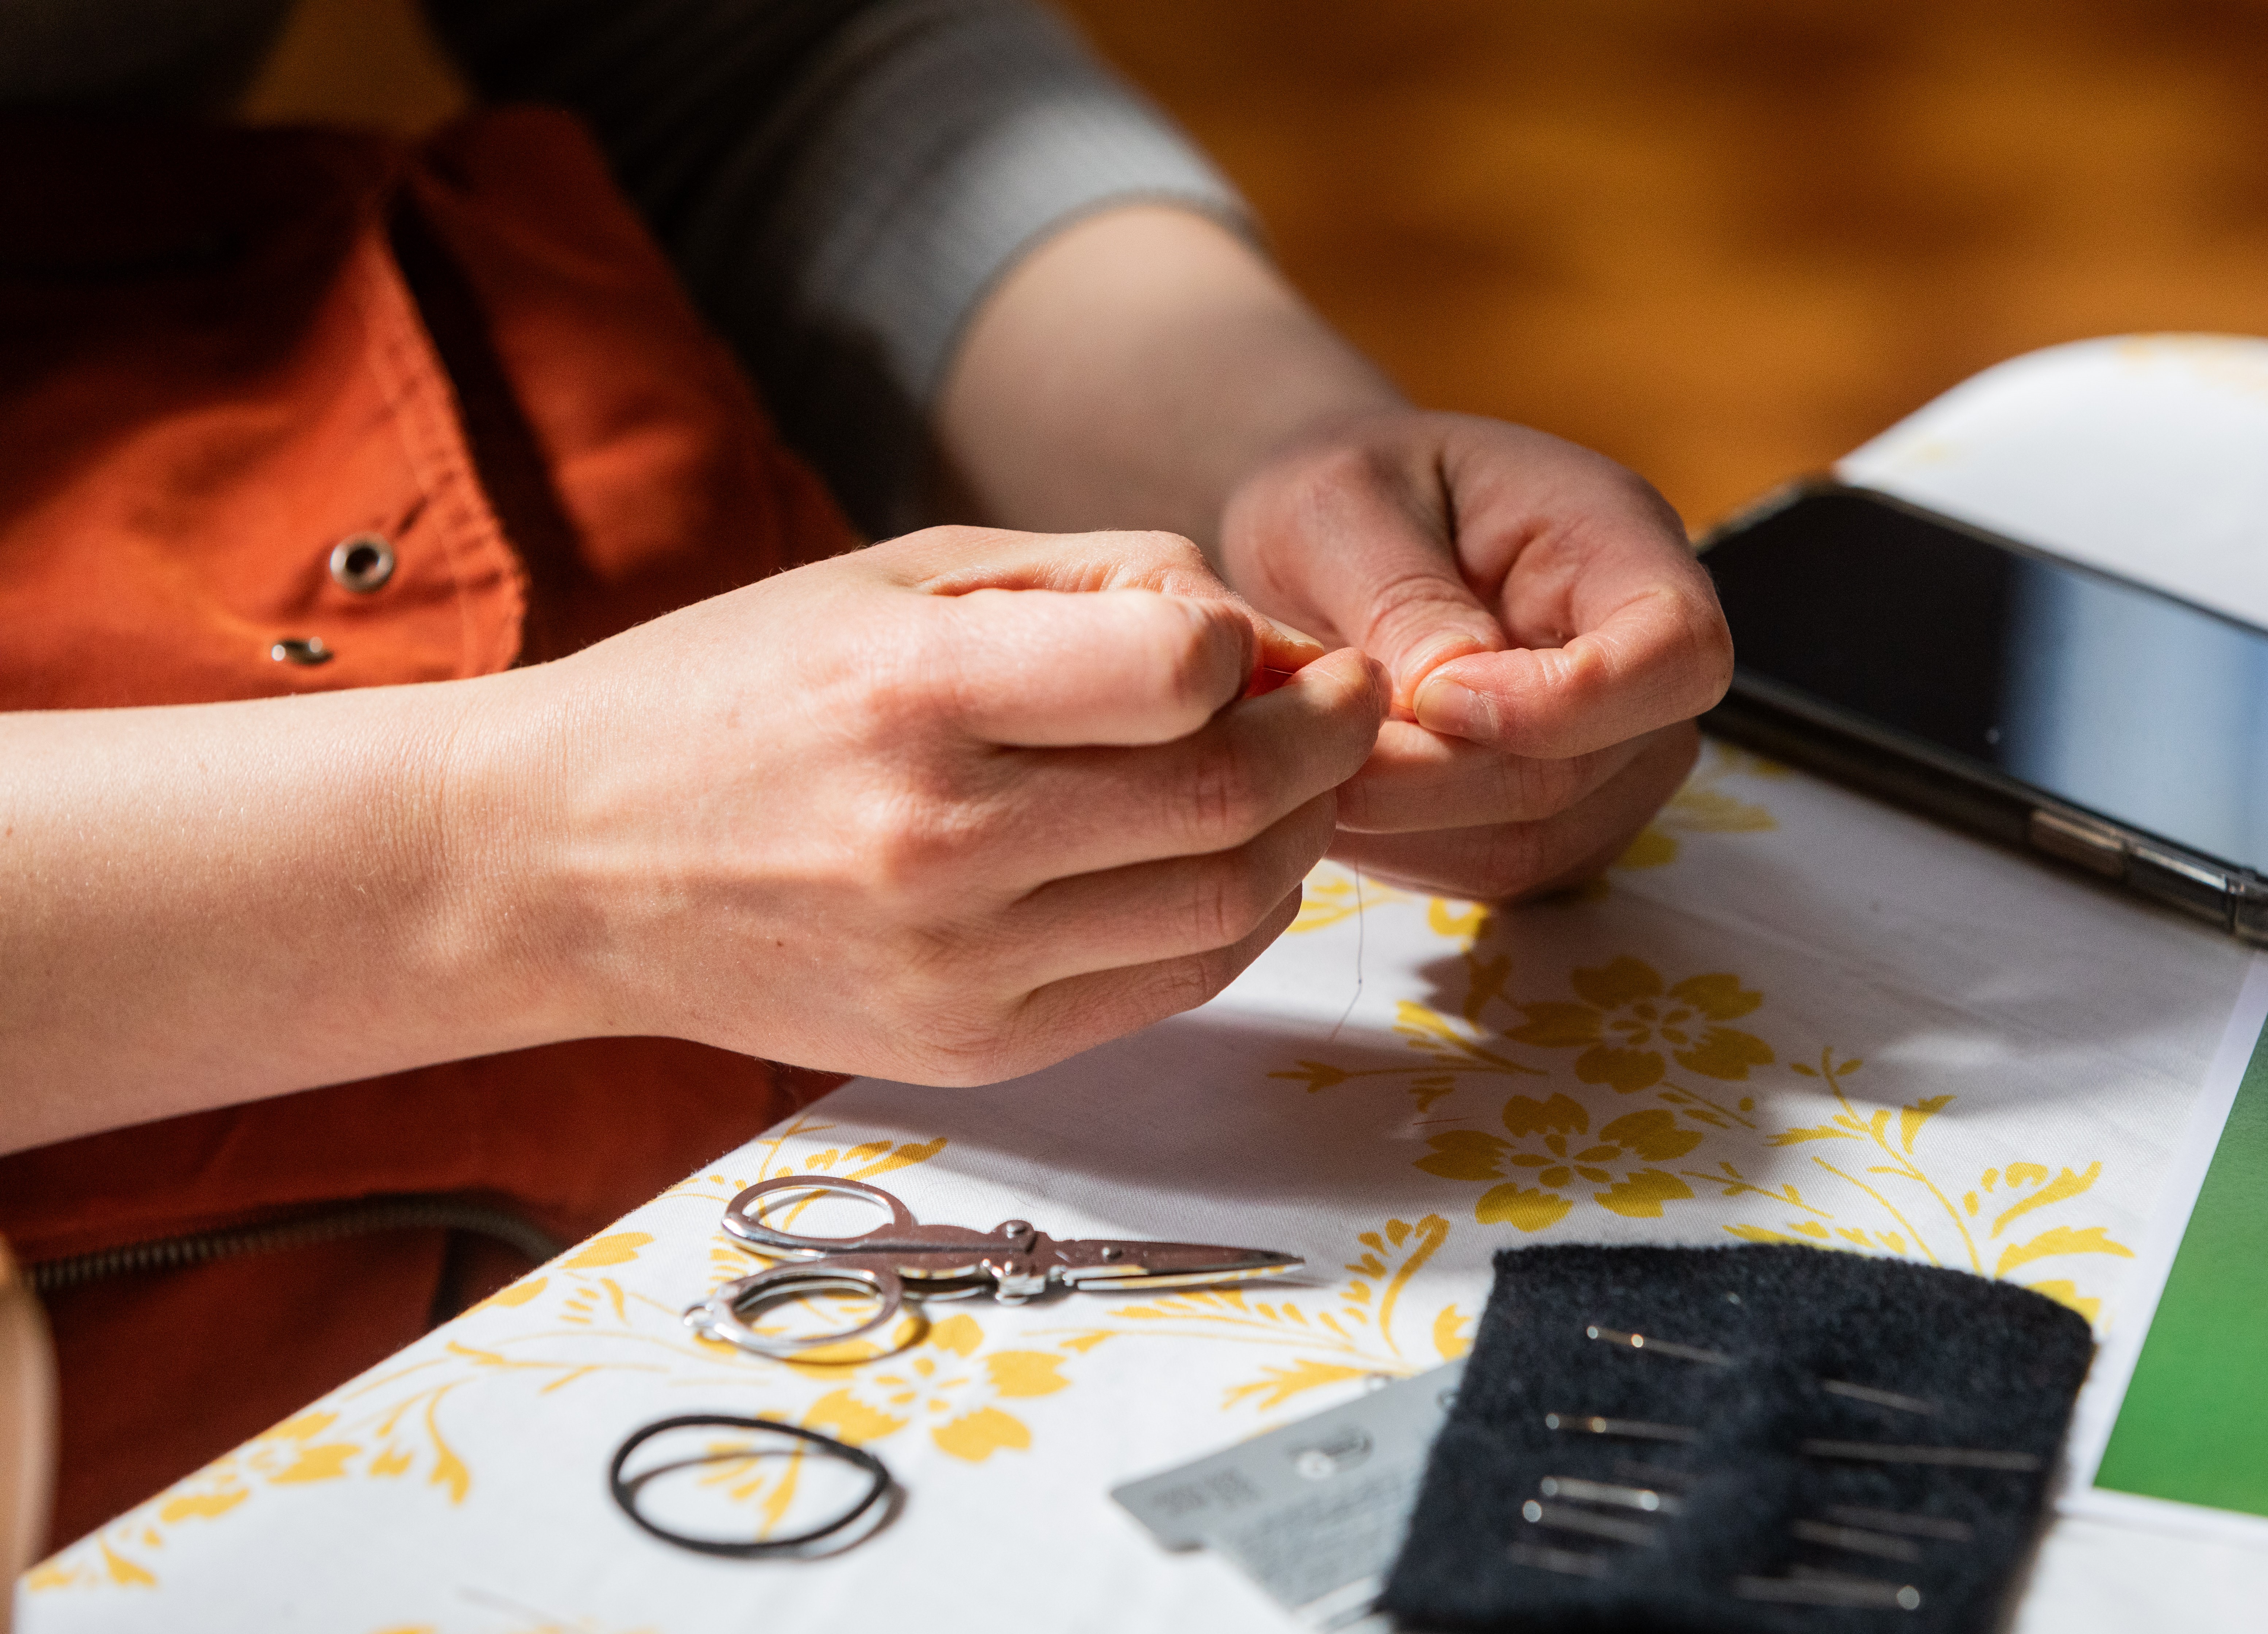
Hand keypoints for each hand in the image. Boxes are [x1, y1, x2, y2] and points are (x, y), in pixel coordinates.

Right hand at [483, 526, 1386, 1084]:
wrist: (565, 860)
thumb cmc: (732, 694)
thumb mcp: (894, 576)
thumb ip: (1092, 582)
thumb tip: (1257, 638)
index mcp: (912, 693)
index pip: (1178, 668)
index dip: (1255, 645)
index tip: (1267, 640)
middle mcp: (940, 842)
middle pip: (1232, 797)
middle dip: (1331, 737)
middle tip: (1343, 699)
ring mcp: (958, 966)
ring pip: (1228, 905)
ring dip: (1300, 834)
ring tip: (1287, 779)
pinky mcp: (969, 1049)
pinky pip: (1170, 986)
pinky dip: (1234, 918)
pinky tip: (1218, 860)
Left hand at [1216, 411, 1732, 899]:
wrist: (1331, 539)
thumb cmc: (1346, 498)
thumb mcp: (1341, 504)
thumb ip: (1399, 594)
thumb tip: (1442, 690)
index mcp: (1619, 543)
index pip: (1675, 652)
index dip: (1564, 701)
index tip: (1429, 696)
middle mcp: (1641, 663)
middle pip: (1585, 769)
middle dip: (1437, 779)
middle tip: (1316, 748)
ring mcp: (1612, 755)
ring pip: (1534, 843)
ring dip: (1406, 825)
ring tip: (1307, 769)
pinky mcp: (1558, 822)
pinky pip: (1493, 872)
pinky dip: (1404, 850)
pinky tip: (1336, 799)